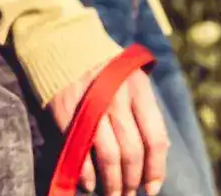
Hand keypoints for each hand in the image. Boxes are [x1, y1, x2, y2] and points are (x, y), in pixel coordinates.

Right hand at [48, 64, 168, 195]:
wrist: (60, 41)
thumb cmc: (102, 65)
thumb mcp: (130, 78)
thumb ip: (144, 110)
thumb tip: (160, 151)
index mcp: (138, 88)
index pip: (154, 138)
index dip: (155, 169)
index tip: (152, 188)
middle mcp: (117, 97)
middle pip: (131, 152)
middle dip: (132, 181)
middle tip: (128, 194)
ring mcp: (90, 104)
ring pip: (109, 156)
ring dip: (112, 183)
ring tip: (112, 194)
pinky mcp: (65, 111)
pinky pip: (80, 151)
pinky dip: (86, 174)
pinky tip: (89, 184)